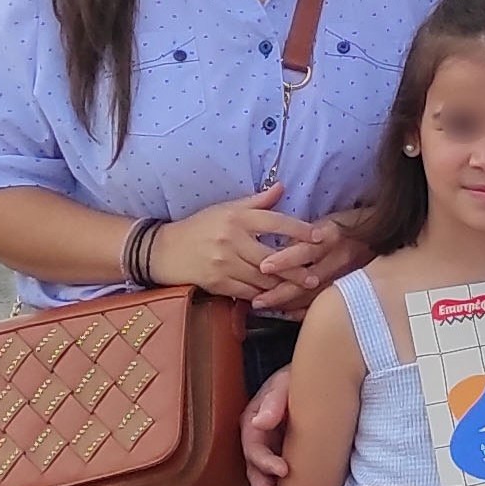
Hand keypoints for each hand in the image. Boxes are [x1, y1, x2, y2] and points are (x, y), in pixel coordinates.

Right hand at [150, 181, 316, 304]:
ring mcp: (223, 263)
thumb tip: (281, 187)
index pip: (275, 221)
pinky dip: (264, 296)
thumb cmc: (200, 227)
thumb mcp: (226, 209)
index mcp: (236, 218)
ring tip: (302, 289)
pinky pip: (248, 292)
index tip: (320, 237)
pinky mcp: (217, 283)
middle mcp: (231, 239)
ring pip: (262, 278)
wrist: (164, 250)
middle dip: (296, 268)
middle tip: (315, 275)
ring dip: (283, 285)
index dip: (300, 230)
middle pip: (273, 256)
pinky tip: (276, 298)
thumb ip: (257, 201)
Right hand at [243, 367, 291, 485]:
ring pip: (262, 481)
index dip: (264, 461)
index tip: (283, 470)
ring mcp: (270, 452)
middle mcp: (259, 440)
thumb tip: (260, 422)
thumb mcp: (287, 382)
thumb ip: (275, 400)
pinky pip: (277, 483)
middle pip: (254, 470)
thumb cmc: (302, 379)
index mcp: (254, 422)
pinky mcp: (285, 460)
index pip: (253, 446)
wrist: (321, 380)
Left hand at [257, 218, 370, 317]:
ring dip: (289, 303)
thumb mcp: (328, 220)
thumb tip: (277, 249)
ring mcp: (347, 275)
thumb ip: (303, 235)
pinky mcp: (352, 286)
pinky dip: (307, 309)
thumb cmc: (350, 223)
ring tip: (265, 307)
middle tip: (257, 300)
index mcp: (333, 236)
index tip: (263, 266)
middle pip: (308, 280)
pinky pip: (326, 302)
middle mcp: (340, 258)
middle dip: (281, 292)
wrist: (384, 234)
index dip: (285, 259)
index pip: (306, 250)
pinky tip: (290, 314)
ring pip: (315, 294)